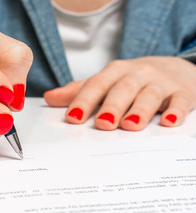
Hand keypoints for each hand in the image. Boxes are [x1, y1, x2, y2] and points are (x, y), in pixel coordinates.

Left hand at [44, 56, 195, 130]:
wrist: (173, 68)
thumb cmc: (132, 80)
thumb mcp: (107, 82)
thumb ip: (80, 91)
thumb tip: (49, 98)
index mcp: (114, 73)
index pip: (96, 85)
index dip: (84, 100)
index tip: (73, 117)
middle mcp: (136, 74)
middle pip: (122, 89)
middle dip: (111, 105)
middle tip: (103, 123)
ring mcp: (160, 82)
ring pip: (149, 95)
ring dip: (139, 109)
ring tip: (130, 125)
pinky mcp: (182, 92)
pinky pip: (181, 101)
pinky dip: (176, 111)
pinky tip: (168, 122)